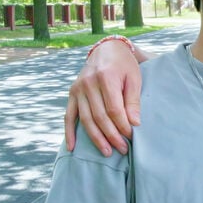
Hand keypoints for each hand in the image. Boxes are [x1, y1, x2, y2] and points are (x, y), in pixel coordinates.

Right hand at [64, 40, 141, 155]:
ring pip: (86, 119)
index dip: (122, 125)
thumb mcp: (134, 79)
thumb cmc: (124, 65)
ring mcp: (78, 89)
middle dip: (112, 136)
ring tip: (106, 152)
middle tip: (122, 149)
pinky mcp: (72, 93)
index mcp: (106, 77)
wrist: (106, 49)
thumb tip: (134, 123)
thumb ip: (133, 101)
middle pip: (99, 116)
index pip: (114, 109)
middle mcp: (88, 83)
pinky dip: (69, 132)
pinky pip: (68, 116)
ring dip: (96, 138)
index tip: (131, 136)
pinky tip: (72, 147)